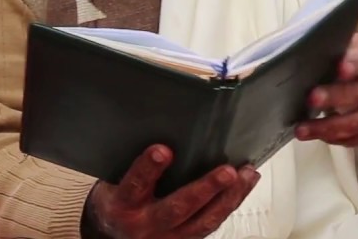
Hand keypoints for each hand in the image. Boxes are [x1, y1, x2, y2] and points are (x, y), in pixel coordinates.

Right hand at [85, 145, 258, 238]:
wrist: (112, 235)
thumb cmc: (118, 202)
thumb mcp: (114, 182)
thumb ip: (136, 165)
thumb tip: (161, 129)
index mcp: (123, 204)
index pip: (135, 185)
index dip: (148, 168)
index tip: (162, 151)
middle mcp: (145, 224)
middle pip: (177, 208)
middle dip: (205, 189)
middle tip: (225, 171)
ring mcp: (167, 237)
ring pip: (203, 221)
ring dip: (227, 197)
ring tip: (245, 174)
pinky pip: (211, 224)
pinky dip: (229, 204)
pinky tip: (243, 186)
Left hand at [294, 33, 357, 146]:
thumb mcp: (353, 47)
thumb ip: (338, 50)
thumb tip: (306, 55)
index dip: (354, 64)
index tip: (339, 69)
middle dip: (335, 97)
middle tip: (311, 99)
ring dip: (328, 127)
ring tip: (302, 129)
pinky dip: (336, 138)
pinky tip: (318, 135)